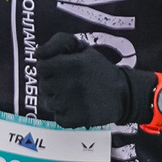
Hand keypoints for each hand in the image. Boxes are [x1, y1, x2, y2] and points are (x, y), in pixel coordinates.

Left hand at [35, 32, 154, 127]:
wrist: (123, 95)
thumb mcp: (83, 47)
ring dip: (57, 99)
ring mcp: (73, 104)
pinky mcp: (75, 119)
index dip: (48, 66)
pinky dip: (63, 113)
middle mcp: (72, 84)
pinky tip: (76, 107)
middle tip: (68, 82)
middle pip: (44, 84)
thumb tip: (38, 52)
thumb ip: (59, 42)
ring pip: (49, 102)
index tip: (58, 68)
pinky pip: (57, 117)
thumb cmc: (98, 69)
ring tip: (73, 95)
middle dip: (52, 82)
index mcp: (73, 64)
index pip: (41, 66)